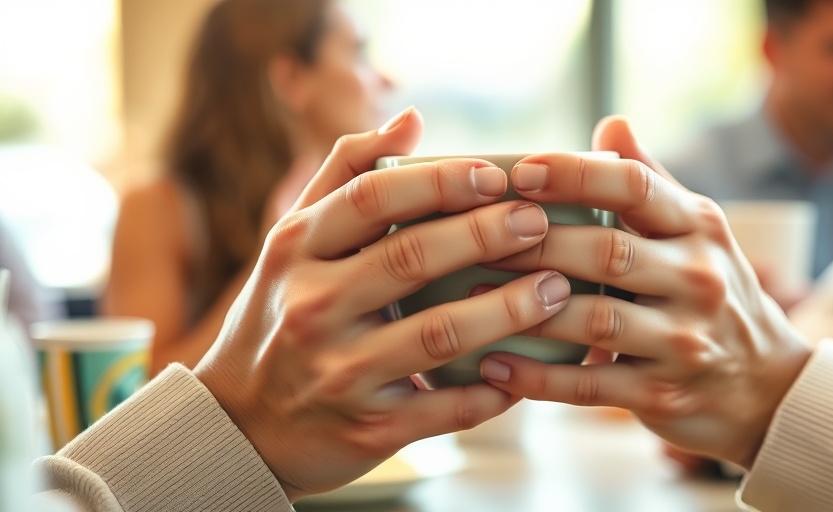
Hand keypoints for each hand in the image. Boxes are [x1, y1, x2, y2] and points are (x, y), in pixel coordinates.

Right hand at [194, 108, 571, 499]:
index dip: (440, 182)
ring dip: (507, 310)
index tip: (496, 176)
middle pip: (412, 259)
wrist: (241, 426)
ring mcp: (339, 372)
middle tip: (540, 224)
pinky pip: (445, 406)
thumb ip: (347, 174)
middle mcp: (312, 307)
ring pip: (439, 335)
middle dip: (487, 236)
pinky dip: (492, 389)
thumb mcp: (293, 241)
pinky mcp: (368, 430)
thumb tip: (411, 118)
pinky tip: (527, 369)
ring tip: (556, 289)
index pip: (372, 198)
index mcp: (296, 250)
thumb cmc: (280, 315)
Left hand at [477, 116, 811, 468]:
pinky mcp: (664, 396)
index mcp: (700, 228)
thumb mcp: (696, 233)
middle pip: (606, 252)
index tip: (519, 171)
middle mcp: (698, 279)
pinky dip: (537, 376)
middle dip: (533, 243)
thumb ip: (649, 182)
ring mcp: (684, 341)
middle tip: (473, 236)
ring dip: (524, 309)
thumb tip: (609, 124)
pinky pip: (590, 385)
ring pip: (593, 320)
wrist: (767, 389)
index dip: (573, 175)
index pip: (634, 187)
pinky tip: (493, 364)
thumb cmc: (712, 295)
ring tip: (467, 299)